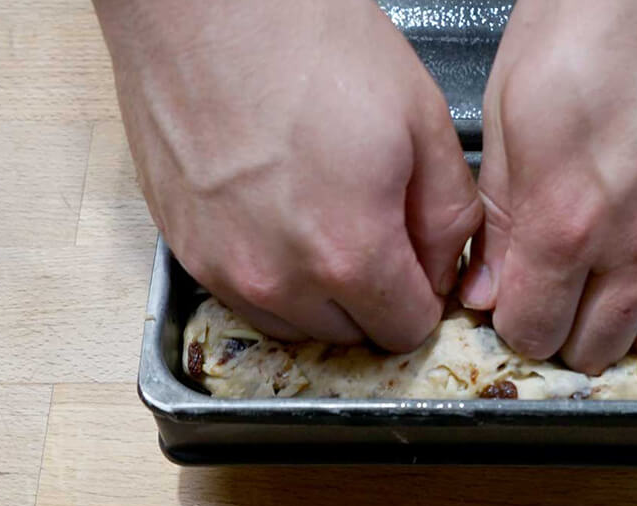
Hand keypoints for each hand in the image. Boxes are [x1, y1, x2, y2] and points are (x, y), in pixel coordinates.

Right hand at [94, 0, 480, 348]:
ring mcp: (224, 271)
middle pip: (352, 335)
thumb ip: (450, 218)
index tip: (416, 261)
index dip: (422, 298)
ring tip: (320, 222)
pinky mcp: (186, 252)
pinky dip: (272, 280)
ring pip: (297, 327)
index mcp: (349, 255)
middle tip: (371, 229)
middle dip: (374, 298)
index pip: (405, 331)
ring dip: (321, 298)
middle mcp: (280, 282)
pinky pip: (245, 301)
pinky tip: (276, 221)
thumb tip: (445, 273)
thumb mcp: (421, 121)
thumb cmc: (310, 40)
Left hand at [460, 0, 636, 372]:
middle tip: (559, 294)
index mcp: (566, 226)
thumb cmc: (592, 20)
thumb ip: (497, 219)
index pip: (533, 333)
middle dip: (568, 333)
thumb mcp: (509, 112)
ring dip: (632, 328)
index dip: (516, 324)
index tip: (515, 301)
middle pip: (597, 350)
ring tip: (613, 291)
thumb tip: (485, 291)